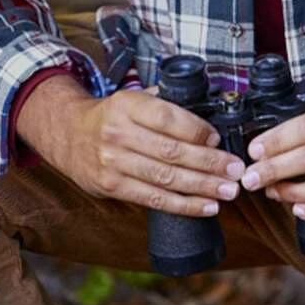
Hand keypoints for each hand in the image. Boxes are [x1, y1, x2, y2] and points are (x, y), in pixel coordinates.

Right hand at [15, 77, 244, 217]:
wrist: (68, 134)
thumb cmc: (112, 115)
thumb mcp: (133, 97)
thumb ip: (164, 102)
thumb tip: (210, 107)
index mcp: (128, 105)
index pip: (168, 118)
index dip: (197, 130)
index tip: (219, 139)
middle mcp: (118, 134)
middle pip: (171, 152)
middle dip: (209, 163)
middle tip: (236, 170)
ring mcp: (113, 162)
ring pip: (165, 178)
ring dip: (202, 187)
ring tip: (228, 191)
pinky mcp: (112, 187)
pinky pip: (153, 199)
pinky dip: (183, 205)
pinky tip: (206, 206)